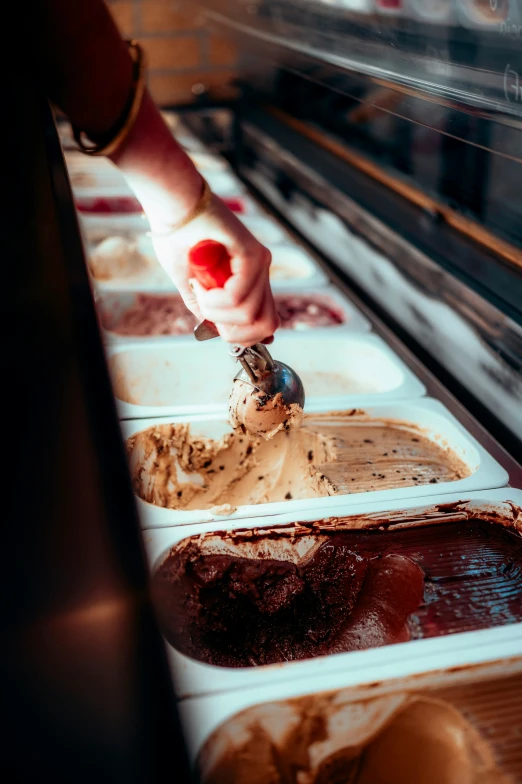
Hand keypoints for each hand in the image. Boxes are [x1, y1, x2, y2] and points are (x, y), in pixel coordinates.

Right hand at [149, 193, 279, 345]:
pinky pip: (238, 297)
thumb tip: (213, 329)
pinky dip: (215, 300)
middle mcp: (262, 269)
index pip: (265, 322)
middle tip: (209, 313)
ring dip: (217, 313)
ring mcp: (260, 261)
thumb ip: (206, 306)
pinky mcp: (251, 253)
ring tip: (199, 290)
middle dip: (233, 332)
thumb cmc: (176, 236)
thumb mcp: (191, 283)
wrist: (171, 203)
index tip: (214, 325)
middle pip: (266, 326)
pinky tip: (201, 285)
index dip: (241, 336)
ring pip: (249, 314)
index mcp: (252, 277)